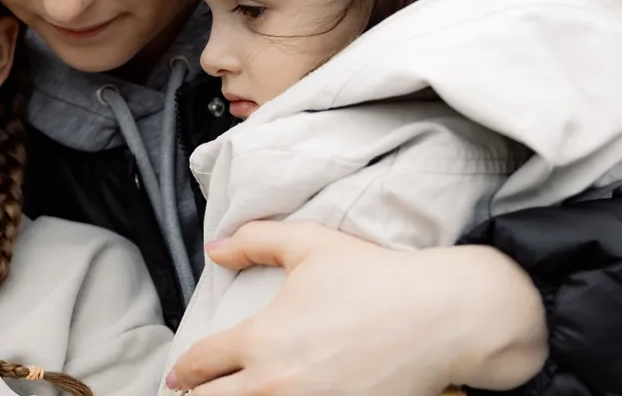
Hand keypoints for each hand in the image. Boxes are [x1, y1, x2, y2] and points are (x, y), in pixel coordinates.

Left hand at [167, 222, 548, 395]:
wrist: (441, 317)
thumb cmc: (377, 278)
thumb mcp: (311, 244)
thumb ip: (255, 241)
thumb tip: (217, 249)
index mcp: (260, 339)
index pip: (198, 366)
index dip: (183, 371)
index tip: (179, 376)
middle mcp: (275, 383)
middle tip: (196, 394)